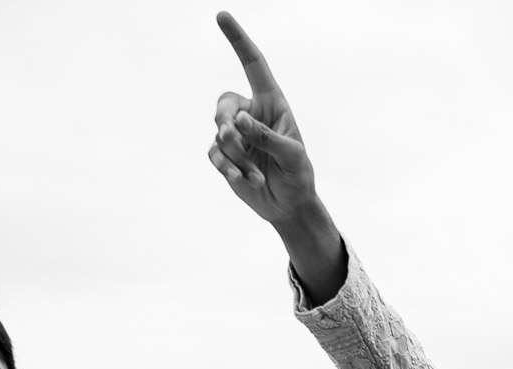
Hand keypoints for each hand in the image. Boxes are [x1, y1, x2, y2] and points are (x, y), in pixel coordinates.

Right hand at [209, 13, 317, 225]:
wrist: (289, 205)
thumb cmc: (298, 175)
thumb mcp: (291, 155)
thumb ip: (266, 136)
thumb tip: (239, 120)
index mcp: (272, 103)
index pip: (253, 65)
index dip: (238, 40)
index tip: (221, 16)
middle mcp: (251, 114)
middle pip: (224, 105)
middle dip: (227, 125)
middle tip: (237, 142)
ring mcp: (236, 135)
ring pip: (219, 134)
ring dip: (235, 157)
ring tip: (255, 176)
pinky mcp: (225, 156)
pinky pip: (214, 154)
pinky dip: (227, 168)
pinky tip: (242, 181)